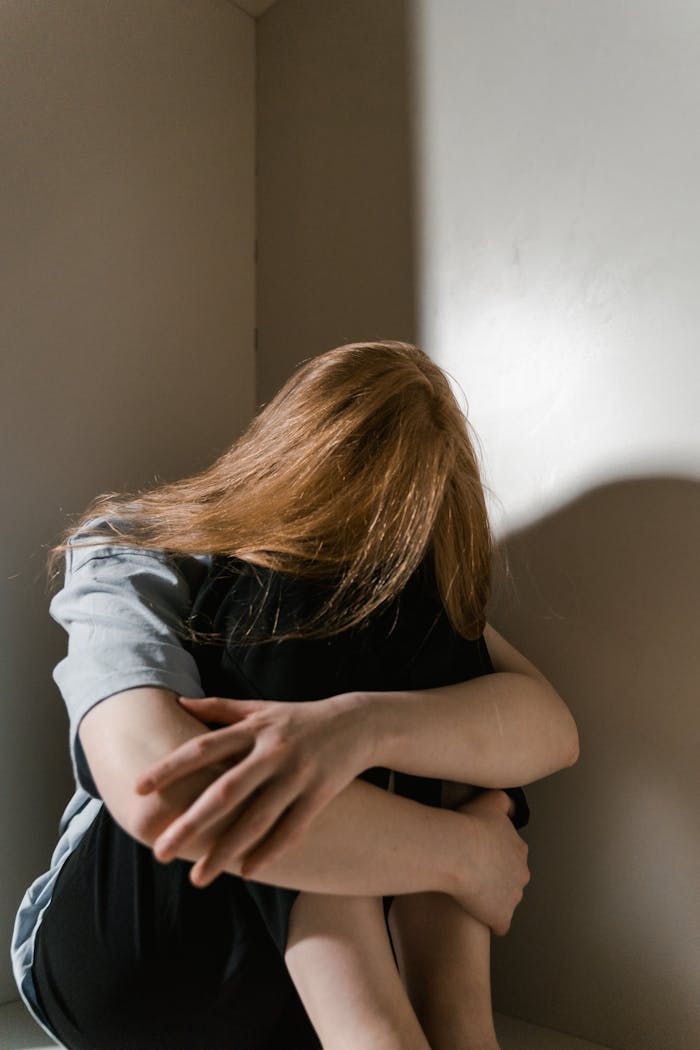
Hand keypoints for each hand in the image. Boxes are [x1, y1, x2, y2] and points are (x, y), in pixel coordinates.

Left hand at [135, 692, 370, 885]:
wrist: (357, 723)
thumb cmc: (299, 718)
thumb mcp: (260, 708)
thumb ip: (219, 709)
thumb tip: (179, 704)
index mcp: (253, 728)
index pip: (203, 748)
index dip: (170, 768)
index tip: (138, 789)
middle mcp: (272, 751)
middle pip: (225, 791)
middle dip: (191, 823)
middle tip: (159, 851)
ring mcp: (297, 774)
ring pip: (257, 819)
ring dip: (225, 850)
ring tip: (198, 878)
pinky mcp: (320, 793)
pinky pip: (292, 829)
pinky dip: (270, 852)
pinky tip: (247, 872)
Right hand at [450, 789, 529, 935]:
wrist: (456, 850)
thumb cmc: (469, 825)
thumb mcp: (491, 800)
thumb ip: (505, 801)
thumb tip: (512, 808)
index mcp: (519, 850)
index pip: (512, 856)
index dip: (494, 856)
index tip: (478, 855)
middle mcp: (522, 875)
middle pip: (511, 880)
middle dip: (495, 878)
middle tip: (471, 873)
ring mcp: (513, 898)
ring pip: (504, 901)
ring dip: (491, 899)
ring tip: (468, 892)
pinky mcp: (501, 917)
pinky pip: (498, 924)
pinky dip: (489, 921)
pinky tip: (475, 913)